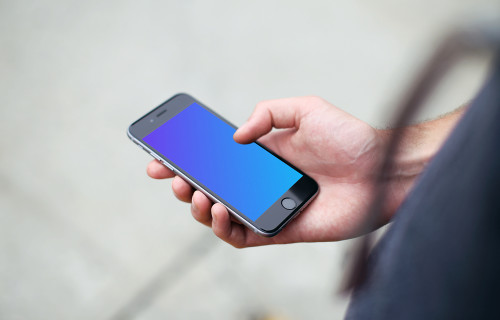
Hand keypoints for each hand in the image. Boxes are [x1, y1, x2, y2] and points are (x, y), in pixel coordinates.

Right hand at [147, 96, 409, 246]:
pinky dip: (223, 228)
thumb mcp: (305, 109)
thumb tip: (234, 138)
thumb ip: (268, 113)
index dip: (186, 159)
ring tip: (195, 193)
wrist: (382, 169)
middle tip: (172, 177)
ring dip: (198, 207)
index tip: (161, 155)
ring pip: (220, 215)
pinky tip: (218, 209)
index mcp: (262, 156)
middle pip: (211, 188)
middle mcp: (260, 183)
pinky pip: (242, 236)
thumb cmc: (349, 138)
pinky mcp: (279, 230)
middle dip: (183, 184)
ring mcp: (267, 207)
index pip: (216, 161)